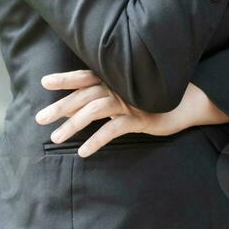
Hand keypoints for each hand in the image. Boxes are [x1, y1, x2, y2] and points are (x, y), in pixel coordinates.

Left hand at [35, 70, 228, 157]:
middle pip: (84, 95)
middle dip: (60, 106)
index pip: (86, 77)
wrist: (188, 102)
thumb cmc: (154, 97)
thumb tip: (76, 102)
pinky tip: (84, 152)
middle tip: (40, 118)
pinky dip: (97, 141)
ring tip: (56, 138)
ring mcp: (130, 102)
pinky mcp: (140, 118)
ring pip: (95, 110)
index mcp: (116, 79)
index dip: (66, 78)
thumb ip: (105, 95)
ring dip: (73, 125)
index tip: (44, 81)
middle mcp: (120, 88)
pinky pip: (114, 129)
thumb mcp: (128, 94)